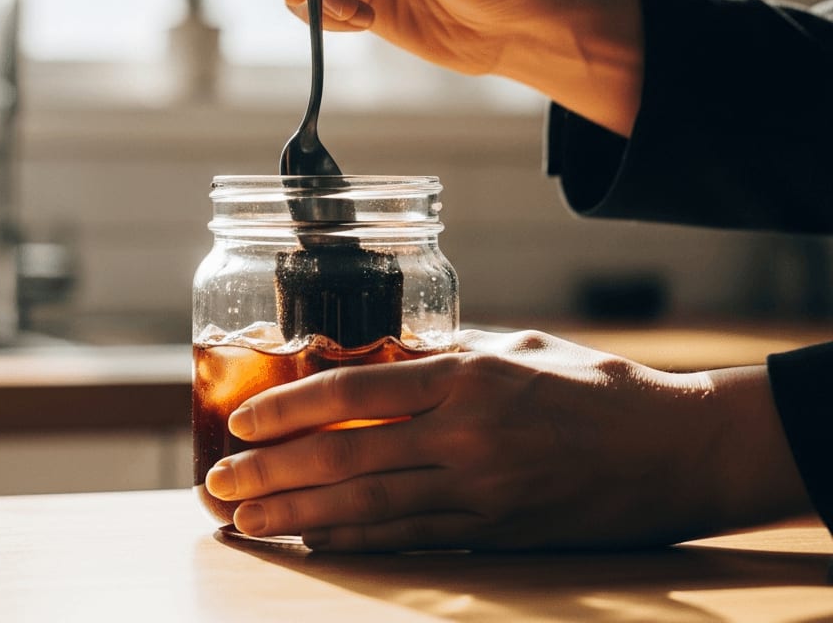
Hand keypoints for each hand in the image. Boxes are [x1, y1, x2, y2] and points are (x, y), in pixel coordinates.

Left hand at [204, 329, 809, 551]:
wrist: (676, 449)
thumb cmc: (597, 385)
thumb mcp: (519, 347)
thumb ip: (450, 357)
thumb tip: (389, 361)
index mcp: (467, 376)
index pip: (357, 390)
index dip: (291, 406)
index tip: (243, 419)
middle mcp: (465, 436)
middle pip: (347, 459)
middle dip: (272, 473)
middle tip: (218, 484)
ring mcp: (480, 493)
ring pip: (369, 510)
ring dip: (298, 520)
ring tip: (244, 525)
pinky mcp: (495, 536)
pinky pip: (411, 542)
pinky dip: (355, 546)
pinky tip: (314, 547)